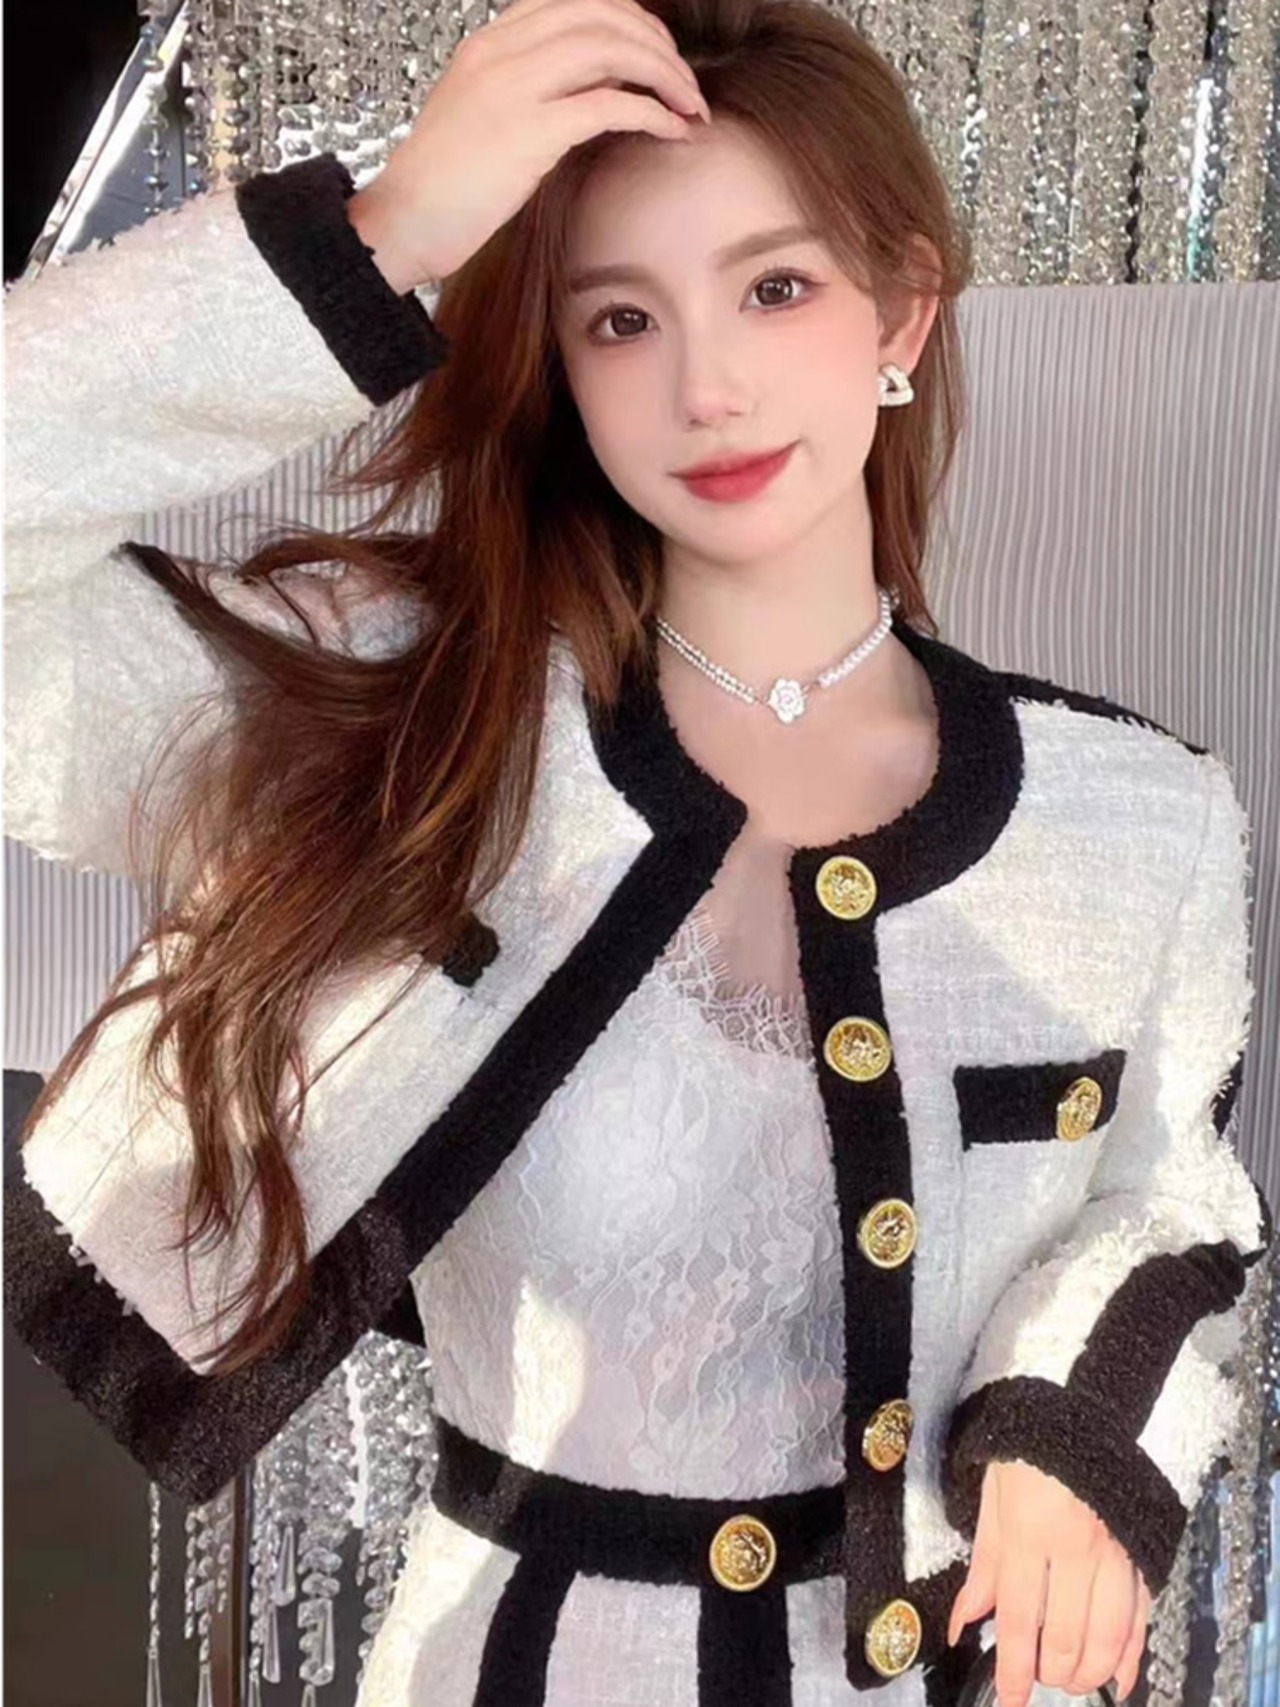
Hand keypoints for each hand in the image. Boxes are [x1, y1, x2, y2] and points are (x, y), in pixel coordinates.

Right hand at [347, 0, 711, 293]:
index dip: (629, 19)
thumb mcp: (481, 116)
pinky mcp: (529, 132)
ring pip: (612, 49)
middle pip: (602, 15)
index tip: (657, 53)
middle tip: (684, 82)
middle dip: (657, 44)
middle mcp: (502, 52)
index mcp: (490, 43)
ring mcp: (515, 88)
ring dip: (664, 75)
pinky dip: (652, 113)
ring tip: (689, 106)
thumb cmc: (440, 187)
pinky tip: (672, 131)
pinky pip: (610, 104)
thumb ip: (529, 90)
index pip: (576, 0)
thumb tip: (594, 86)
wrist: (398, 223)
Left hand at [947, 1460, 1153, 1706]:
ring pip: (1107, 1634)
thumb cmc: (1025, 1453)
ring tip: (1071, 1681)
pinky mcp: (1140, 1551)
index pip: (1018, 1617)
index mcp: (1029, 1531)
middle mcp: (1075, 1547)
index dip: (1013, 1667)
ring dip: (1089, 1671)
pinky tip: (1118, 1679)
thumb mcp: (991, 1500)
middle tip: (1040, 1682)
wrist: (1082, 1409)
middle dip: (1051, 1672)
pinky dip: (1130, 1654)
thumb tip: (961, 1625)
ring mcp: (1114, 1552)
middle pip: (1065, 1634)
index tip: (1011, 1699)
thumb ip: (982, 1567)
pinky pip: (1140, 1615)